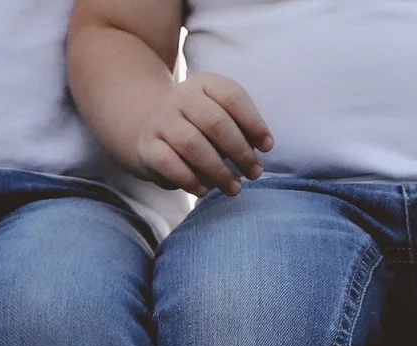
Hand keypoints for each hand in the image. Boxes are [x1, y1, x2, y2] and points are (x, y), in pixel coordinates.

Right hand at [135, 72, 271, 195]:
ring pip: (192, 144)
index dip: (253, 123)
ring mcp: (162, 120)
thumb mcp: (221, 116)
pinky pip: (168, 163)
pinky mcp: (148, 146)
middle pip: (214, 122)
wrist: (151, 126)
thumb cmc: (200, 125)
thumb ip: (241, 128)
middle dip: (240, 151)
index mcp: (205, 83)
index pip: (232, 96)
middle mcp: (181, 97)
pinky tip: (204, 191)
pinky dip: (189, 179)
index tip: (267, 147)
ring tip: (234, 188)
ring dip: (218, 170)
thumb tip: (261, 149)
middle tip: (255, 173)